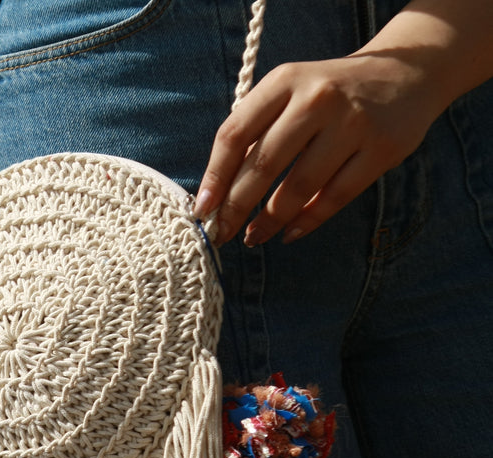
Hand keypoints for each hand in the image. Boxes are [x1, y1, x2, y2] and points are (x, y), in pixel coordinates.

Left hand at [194, 51, 443, 244]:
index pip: (235, 133)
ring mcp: (352, 123)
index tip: (201, 210)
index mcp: (285, 82)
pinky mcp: (382, 149)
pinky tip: (288, 233)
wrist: (404, 73)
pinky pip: (335, 197)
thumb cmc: (327, 94)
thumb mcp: (288, 94)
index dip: (214, 177)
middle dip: (235, 207)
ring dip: (269, 220)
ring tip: (252, 237)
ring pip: (298, 186)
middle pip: (263, 164)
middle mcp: (317, 98)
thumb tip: (216, 195)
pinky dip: (307, 221)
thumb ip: (256, 132)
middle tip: (220, 233)